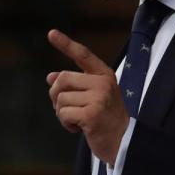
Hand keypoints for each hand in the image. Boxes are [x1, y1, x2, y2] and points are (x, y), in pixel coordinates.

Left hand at [47, 29, 128, 163]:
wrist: (123, 142)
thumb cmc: (105, 119)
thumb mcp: (92, 97)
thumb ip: (74, 86)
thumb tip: (50, 77)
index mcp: (104, 75)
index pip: (82, 55)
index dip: (66, 44)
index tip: (51, 33)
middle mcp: (102, 83)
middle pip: (62, 79)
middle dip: (56, 96)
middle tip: (65, 109)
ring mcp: (98, 98)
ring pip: (60, 99)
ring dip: (62, 113)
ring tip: (77, 120)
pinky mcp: (91, 114)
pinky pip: (63, 113)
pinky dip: (66, 123)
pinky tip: (78, 128)